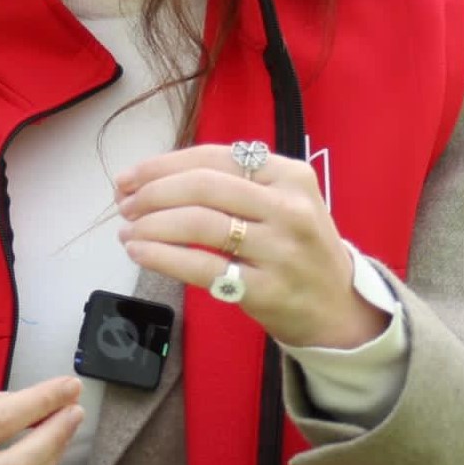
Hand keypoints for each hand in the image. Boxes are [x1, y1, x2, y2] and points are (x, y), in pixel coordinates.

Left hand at [114, 141, 382, 354]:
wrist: (339, 307)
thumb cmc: (299, 248)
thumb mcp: (284, 201)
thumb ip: (234, 183)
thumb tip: (156, 176)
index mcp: (290, 175)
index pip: (214, 157)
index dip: (163, 165)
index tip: (129, 177)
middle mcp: (288, 207)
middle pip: (203, 187)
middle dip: (152, 193)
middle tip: (125, 206)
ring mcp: (280, 250)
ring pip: (199, 224)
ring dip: (151, 225)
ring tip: (128, 232)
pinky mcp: (267, 290)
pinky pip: (203, 268)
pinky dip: (163, 257)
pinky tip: (141, 253)